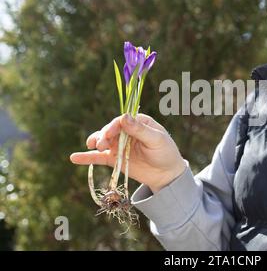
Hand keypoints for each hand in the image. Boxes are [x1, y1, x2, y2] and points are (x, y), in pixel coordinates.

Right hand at [70, 113, 186, 192]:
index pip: (121, 121)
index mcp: (138, 122)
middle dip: (103, 136)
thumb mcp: (156, 140)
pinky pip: (98, 157)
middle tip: (101, 144)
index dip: (113, 126)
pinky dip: (87, 157)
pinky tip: (74, 158)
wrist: (166, 174)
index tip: (108, 134)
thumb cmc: (165, 153)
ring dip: (96, 142)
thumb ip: (140, 130)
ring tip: (92, 146)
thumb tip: (124, 116)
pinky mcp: (114, 159)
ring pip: (103, 141)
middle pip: (110, 130)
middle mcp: (126, 131)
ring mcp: (119, 145)